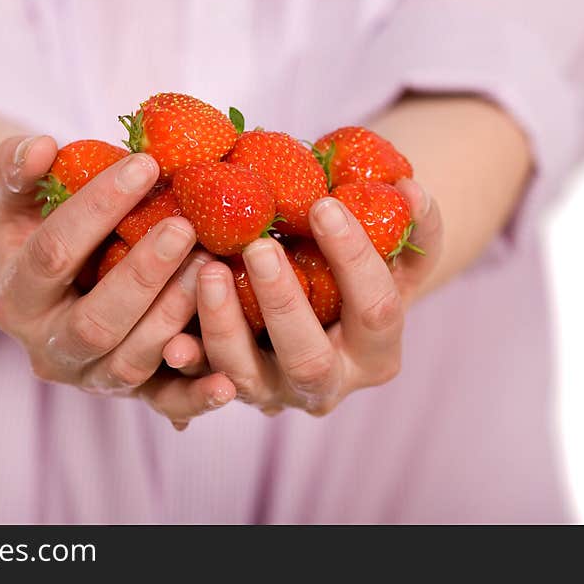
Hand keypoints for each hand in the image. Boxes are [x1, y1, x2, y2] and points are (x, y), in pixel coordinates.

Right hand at [0, 135, 235, 427]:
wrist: (64, 293)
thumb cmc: (47, 234)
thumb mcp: (22, 202)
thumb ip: (19, 170)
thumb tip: (42, 146)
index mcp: (15, 300)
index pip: (52, 254)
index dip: (98, 208)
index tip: (147, 165)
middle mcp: (49, 350)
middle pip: (94, 321)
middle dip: (142, 274)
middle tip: (186, 226)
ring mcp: (92, 379)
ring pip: (131, 362)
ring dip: (174, 317)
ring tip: (212, 267)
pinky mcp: (135, 397)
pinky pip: (165, 404)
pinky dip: (196, 396)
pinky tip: (226, 379)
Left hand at [195, 178, 441, 415]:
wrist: (321, 319)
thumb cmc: (359, 276)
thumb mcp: (396, 256)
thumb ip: (414, 226)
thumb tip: (409, 190)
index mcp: (377, 352)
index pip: (375, 310)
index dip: (354, 258)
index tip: (324, 206)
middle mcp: (327, 384)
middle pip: (309, 360)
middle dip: (283, 303)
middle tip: (258, 245)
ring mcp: (274, 394)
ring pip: (245, 377)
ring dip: (223, 325)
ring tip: (207, 268)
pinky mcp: (230, 389)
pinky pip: (199, 385)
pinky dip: (186, 359)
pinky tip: (169, 334)